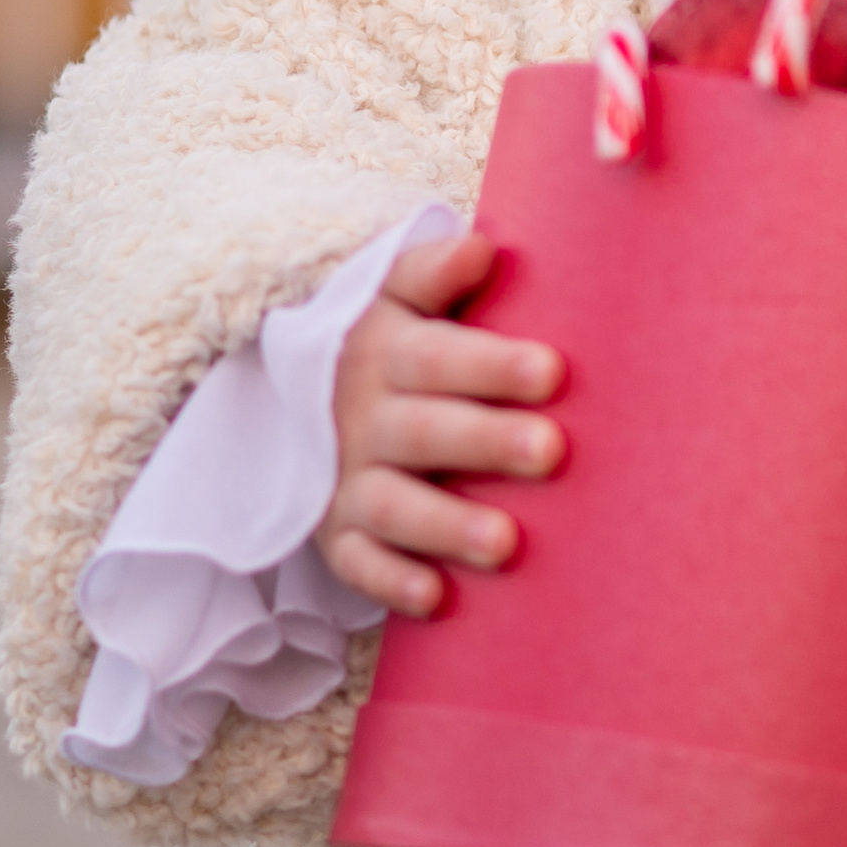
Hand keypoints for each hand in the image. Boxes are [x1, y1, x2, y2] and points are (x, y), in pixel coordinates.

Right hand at [315, 227, 564, 617]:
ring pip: (392, 504)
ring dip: (446, 525)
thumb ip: (434, 272)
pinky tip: (439, 598)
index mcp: (385, 352)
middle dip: (486, 441)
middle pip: (424, 430)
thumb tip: (482, 248)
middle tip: (552, 451)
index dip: (492, 364)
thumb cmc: (390, 343)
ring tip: (506, 544)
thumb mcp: (395, 295)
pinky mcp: (335, 532)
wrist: (291, 394)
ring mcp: (345, 478)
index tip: (554, 371)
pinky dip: (391, 582)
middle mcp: (362, 417)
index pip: (438, 356)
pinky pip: (358, 563)